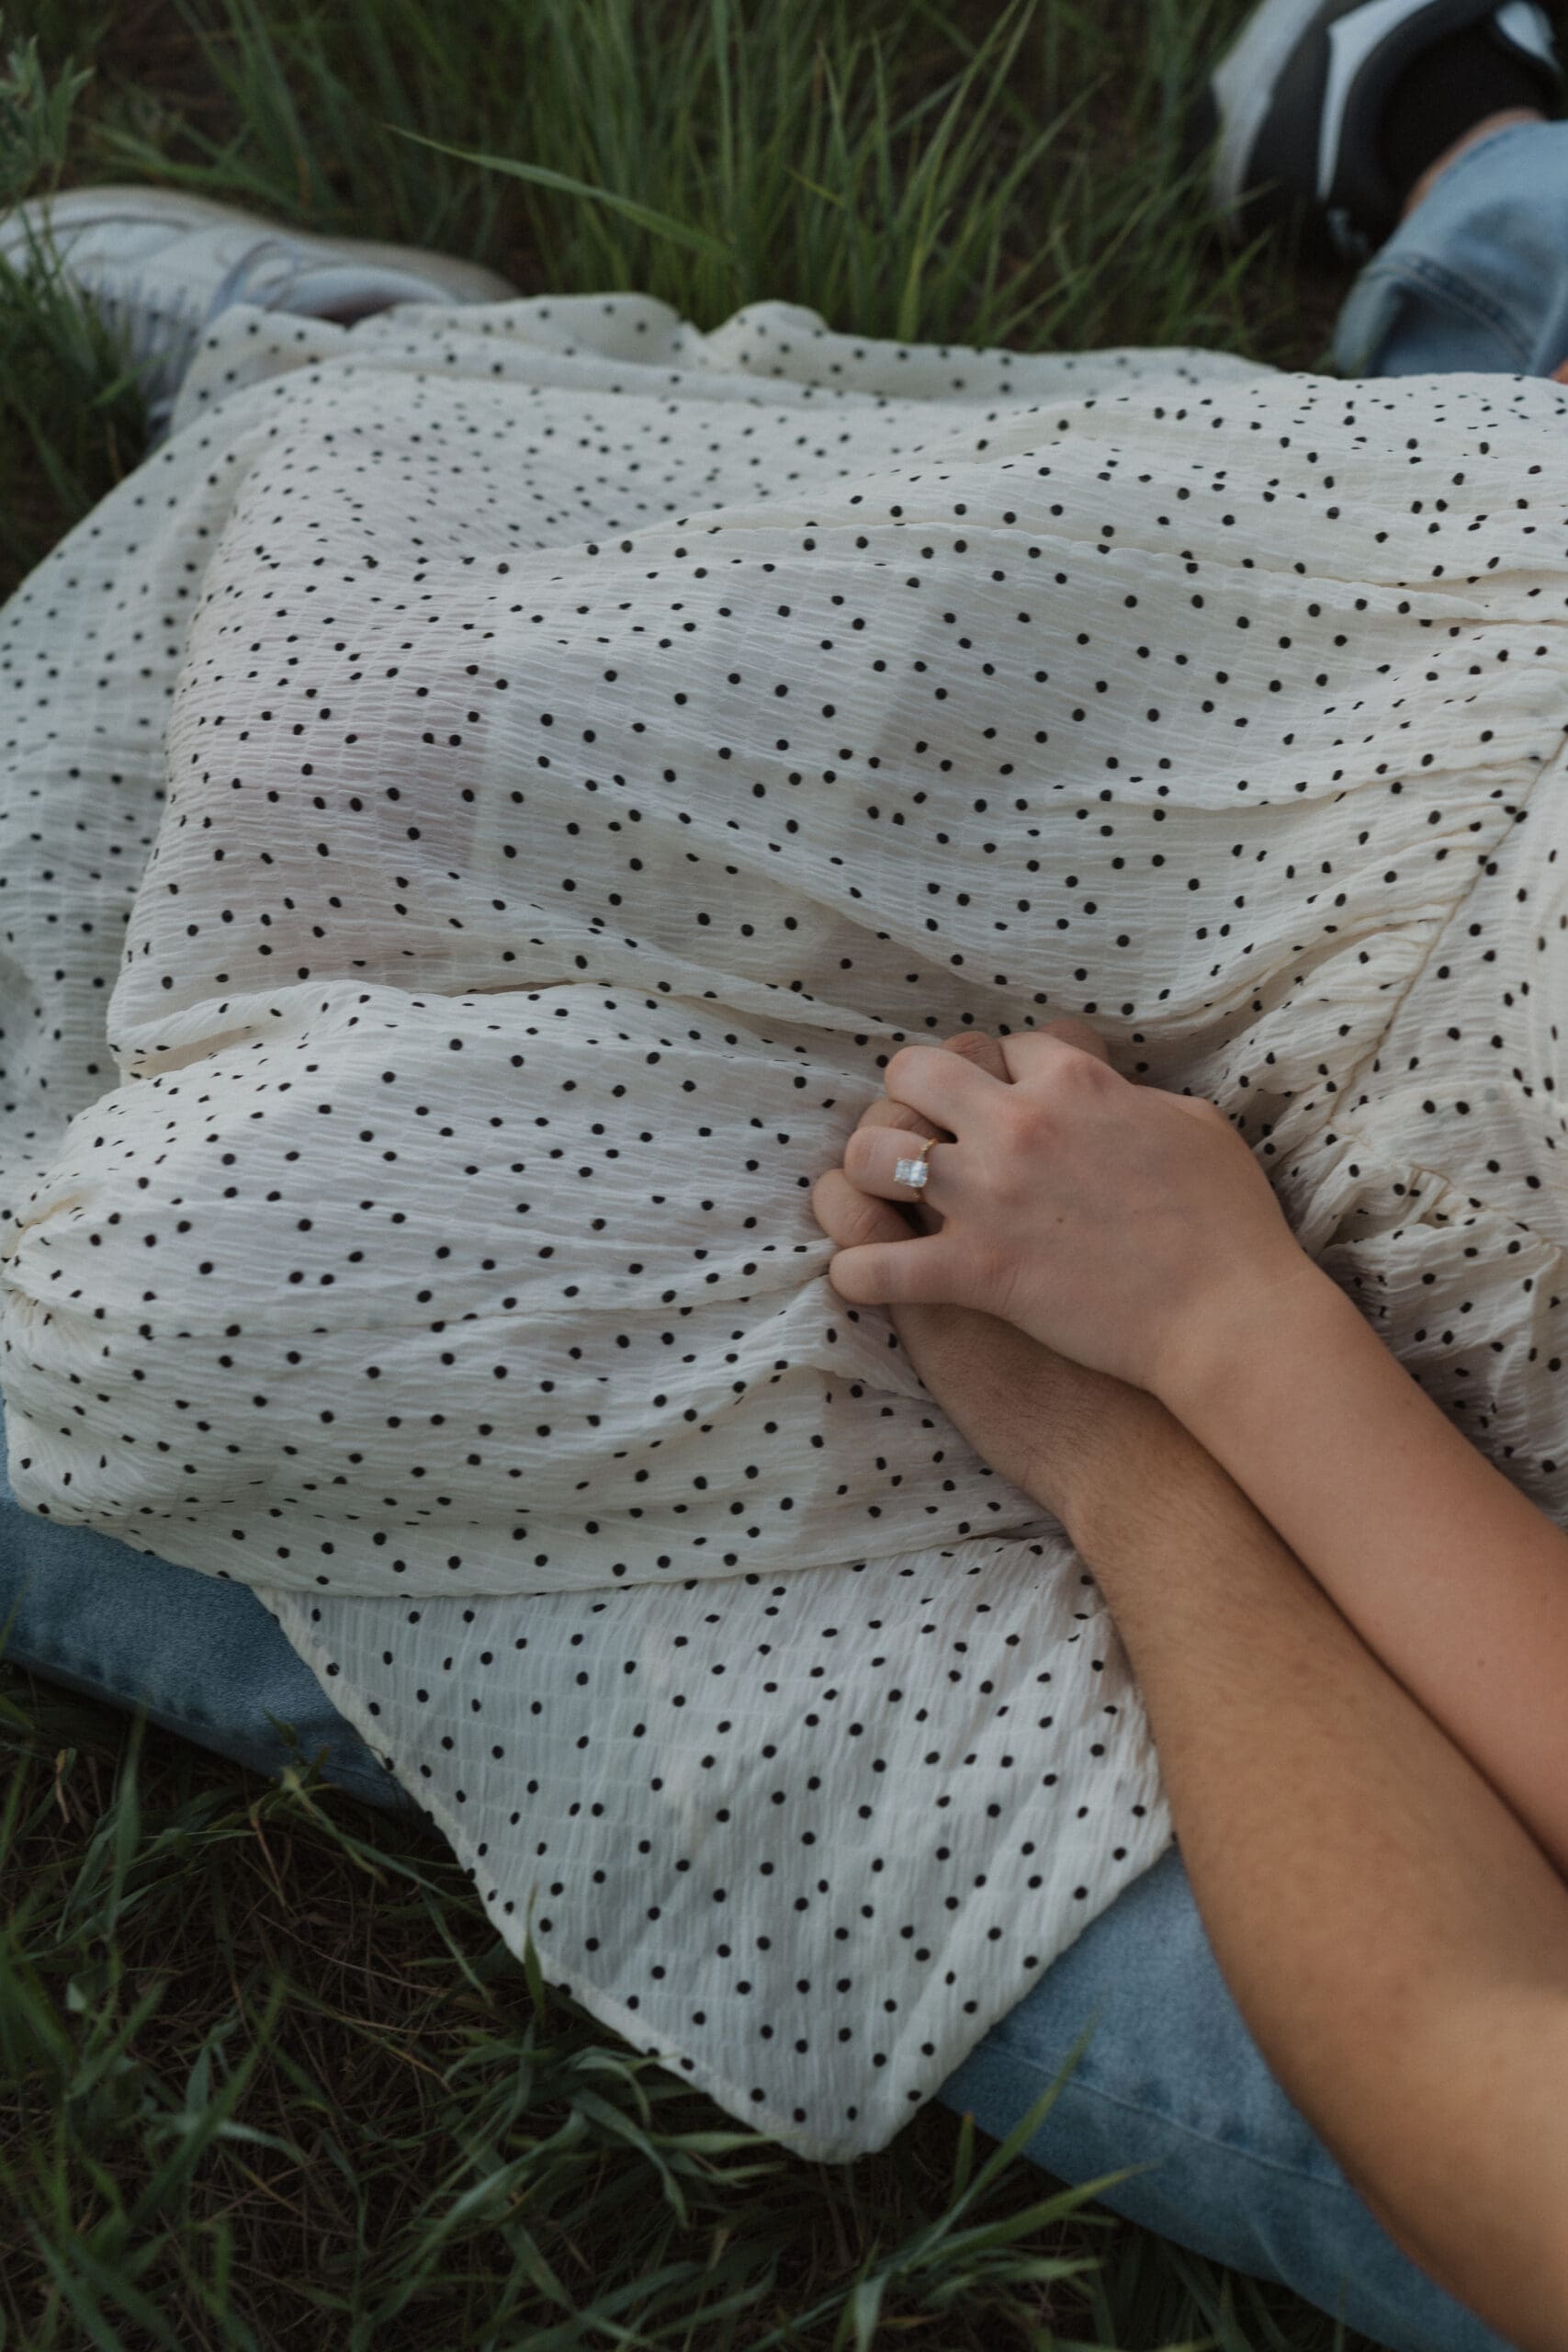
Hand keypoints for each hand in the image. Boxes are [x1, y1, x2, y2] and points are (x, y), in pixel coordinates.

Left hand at [822, 1015, 1305, 1400]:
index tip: (1010, 1106)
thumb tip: (1106, 1097)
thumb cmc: (1231, 1224)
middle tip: (925, 1135)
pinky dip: (859, 1273)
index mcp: (1076, 1081)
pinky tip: (865, 1278)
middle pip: (913, 1072)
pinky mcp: (976, 1273)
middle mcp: (1019, 1126)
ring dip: (872, 1174)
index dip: (1004, 1076)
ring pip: (872, 1155)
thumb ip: (1132, 1098)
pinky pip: (876, 1266)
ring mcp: (989, 1198)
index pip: (1005, 1046)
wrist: (1231, 1316)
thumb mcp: (1194, 1125)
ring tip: (888, 1199)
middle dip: (910, 1098)